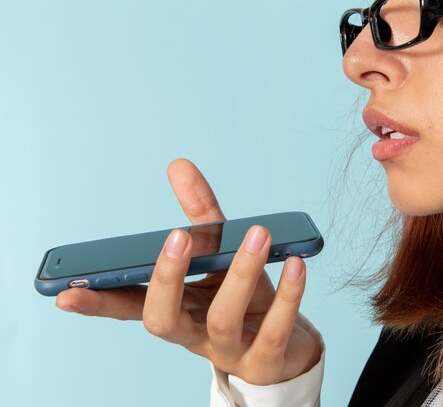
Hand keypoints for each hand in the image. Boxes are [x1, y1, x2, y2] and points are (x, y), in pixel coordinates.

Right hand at [56, 158, 322, 384]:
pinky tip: (297, 264)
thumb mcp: (219, 257)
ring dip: (239, 272)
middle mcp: (194, 333)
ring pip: (223, 317)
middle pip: (163, 319)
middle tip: (177, 237)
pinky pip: (274, 329)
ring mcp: (229, 349)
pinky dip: (287, 295)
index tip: (65, 292)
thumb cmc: (242, 300)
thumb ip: (202, 215)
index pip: (129, 307)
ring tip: (258, 234)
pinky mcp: (266, 358)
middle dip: (166, 279)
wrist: (283, 347)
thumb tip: (178, 165)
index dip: (98, 301)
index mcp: (175, 311)